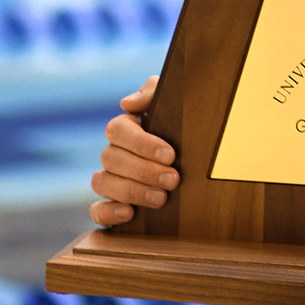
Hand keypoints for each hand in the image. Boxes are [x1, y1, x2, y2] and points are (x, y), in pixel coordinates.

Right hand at [90, 77, 179, 226]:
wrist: (208, 161)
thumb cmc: (188, 126)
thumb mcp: (176, 102)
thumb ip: (153, 91)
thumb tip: (127, 103)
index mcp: (127, 128)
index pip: (117, 130)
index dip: (141, 144)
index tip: (170, 155)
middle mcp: (115, 154)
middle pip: (111, 159)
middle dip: (144, 171)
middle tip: (173, 179)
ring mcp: (112, 180)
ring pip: (101, 182)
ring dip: (131, 191)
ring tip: (161, 198)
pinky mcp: (114, 206)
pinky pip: (97, 211)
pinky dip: (108, 213)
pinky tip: (130, 213)